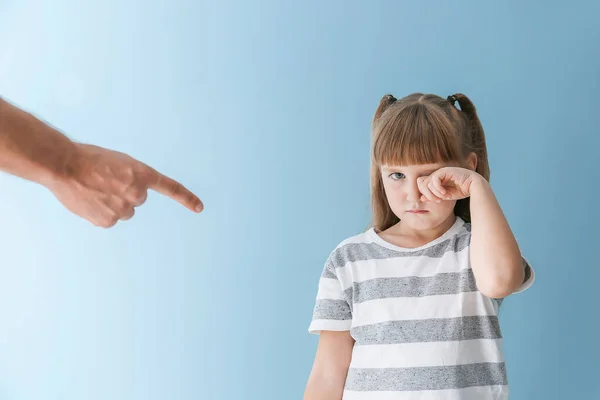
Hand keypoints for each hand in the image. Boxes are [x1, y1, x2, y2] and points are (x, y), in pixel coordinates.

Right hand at [46, 143, 202, 227]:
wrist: (64, 166)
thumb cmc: (89, 160)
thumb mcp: (119, 162)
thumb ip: (132, 178)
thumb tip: (130, 195)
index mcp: (141, 174)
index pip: (170, 187)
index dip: (186, 198)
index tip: (199, 207)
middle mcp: (137, 193)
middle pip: (138, 200)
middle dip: (125, 193)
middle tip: (106, 182)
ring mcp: (123, 209)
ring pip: (124, 211)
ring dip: (113, 204)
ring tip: (95, 190)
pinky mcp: (108, 221)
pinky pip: (109, 220)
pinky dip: (101, 213)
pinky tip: (90, 201)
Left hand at [417, 167, 481, 202]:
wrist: (474, 186)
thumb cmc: (461, 191)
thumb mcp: (445, 196)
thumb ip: (434, 196)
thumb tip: (421, 198)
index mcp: (436, 180)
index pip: (422, 185)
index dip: (426, 194)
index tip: (436, 201)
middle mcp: (437, 175)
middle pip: (421, 183)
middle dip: (428, 194)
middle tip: (438, 200)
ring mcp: (440, 172)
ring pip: (427, 182)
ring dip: (435, 193)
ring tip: (444, 197)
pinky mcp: (445, 170)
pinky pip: (435, 179)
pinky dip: (438, 188)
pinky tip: (445, 193)